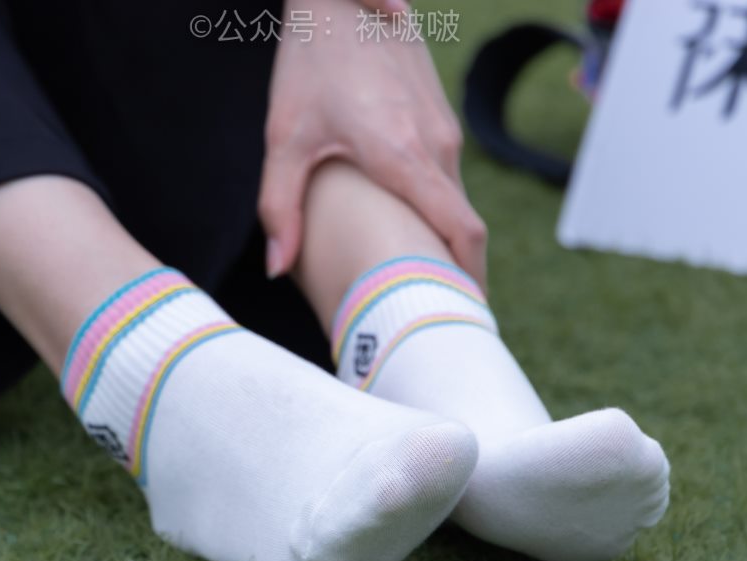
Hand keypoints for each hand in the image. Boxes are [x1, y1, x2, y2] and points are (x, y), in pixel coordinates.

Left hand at [260, 0, 487, 284]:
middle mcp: (436, 143)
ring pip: (455, 199)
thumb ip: (280, 206)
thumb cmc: (310, 61)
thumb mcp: (285, 136)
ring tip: (416, 279)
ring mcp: (444, 128)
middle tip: (429, 312)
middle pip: (461, 225)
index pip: (461, 229)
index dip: (469, 278)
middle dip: (452, 270)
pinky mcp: (439, 118)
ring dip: (442, 239)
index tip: (464, 313)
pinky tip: (407, 228)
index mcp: (405, 155)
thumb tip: (277, 269)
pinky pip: (447, 176)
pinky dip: (435, 209)